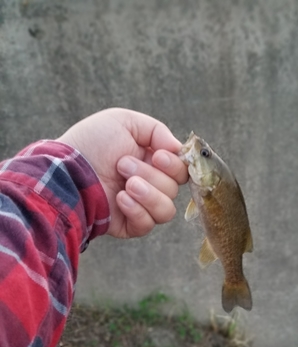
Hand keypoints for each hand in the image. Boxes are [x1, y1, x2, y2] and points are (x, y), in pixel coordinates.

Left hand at [57, 108, 187, 237]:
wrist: (66, 171)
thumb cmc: (92, 143)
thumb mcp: (124, 121)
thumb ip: (157, 130)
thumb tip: (178, 149)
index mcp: (152, 161)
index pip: (182, 170)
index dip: (175, 165)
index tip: (158, 156)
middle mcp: (150, 184)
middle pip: (174, 188)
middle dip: (151, 175)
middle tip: (122, 165)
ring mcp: (141, 206)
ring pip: (167, 210)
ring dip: (148, 194)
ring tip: (125, 185)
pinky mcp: (130, 225)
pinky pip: (148, 224)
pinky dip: (137, 211)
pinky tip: (119, 199)